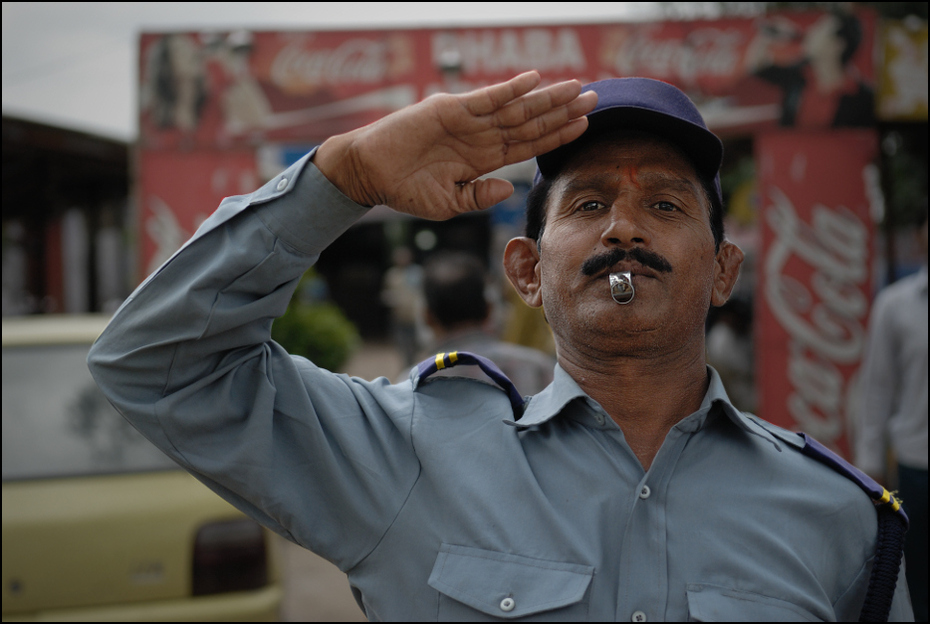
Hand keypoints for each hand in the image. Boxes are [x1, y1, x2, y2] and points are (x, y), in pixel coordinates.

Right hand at [313, 71, 596, 219]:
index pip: (529, 146)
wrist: (371, 174)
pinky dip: (509, 90)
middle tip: (595, 98)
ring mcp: (468, 121)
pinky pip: (485, 98)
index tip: (584, 126)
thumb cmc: (406, 191)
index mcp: (484, 161)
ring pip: (516, 108)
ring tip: (576, 88)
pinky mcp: (449, 109)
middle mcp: (481, 137)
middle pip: (531, 123)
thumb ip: (479, 197)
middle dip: (562, 111)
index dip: (557, 135)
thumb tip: (509, 190)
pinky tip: (532, 81)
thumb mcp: (448, 204)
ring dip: (546, 98)